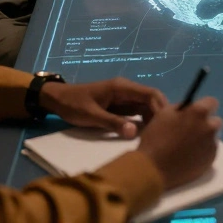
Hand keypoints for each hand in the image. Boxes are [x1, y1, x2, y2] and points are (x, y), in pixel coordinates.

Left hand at [39, 78, 167, 138]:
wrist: (57, 99)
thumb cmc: (73, 105)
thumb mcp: (91, 116)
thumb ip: (113, 123)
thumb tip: (134, 133)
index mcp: (122, 87)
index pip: (150, 94)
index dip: (161, 107)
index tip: (166, 124)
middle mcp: (126, 90)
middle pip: (151, 99)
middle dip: (160, 113)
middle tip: (165, 132)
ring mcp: (124, 97)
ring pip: (146, 105)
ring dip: (152, 118)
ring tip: (157, 134)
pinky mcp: (120, 105)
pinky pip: (136, 111)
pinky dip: (143, 120)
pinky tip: (145, 132)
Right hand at [137, 97, 222, 189]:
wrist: (152, 169)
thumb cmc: (155, 138)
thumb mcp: (164, 113)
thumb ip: (182, 107)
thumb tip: (190, 109)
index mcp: (199, 112)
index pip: (212, 102)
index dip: (203, 107)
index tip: (195, 113)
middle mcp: (211, 127)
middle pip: (215, 121)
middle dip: (205, 124)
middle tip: (190, 131)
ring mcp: (213, 144)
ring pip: (213, 137)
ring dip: (204, 138)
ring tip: (187, 147)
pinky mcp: (211, 160)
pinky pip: (210, 151)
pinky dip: (203, 152)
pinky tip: (189, 157)